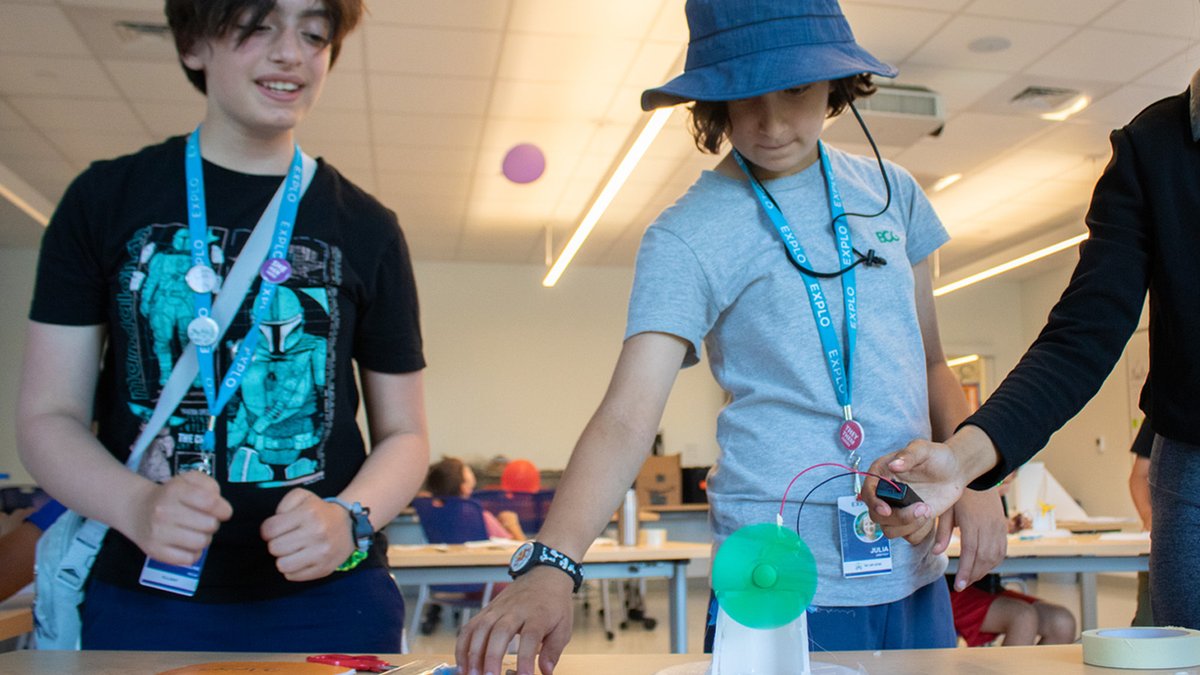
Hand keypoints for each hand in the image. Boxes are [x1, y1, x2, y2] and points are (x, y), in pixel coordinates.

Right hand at [130, 471, 231, 564]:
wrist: (137, 509)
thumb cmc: (169, 495)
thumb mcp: (188, 479)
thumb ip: (209, 485)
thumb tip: (220, 505)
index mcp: (175, 491)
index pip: (210, 502)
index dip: (223, 509)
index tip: (223, 511)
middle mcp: (164, 512)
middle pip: (210, 524)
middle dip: (212, 522)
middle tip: (203, 520)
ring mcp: (158, 533)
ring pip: (201, 543)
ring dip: (204, 538)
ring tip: (195, 531)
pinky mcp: (155, 551)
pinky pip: (189, 559)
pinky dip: (193, 553)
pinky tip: (187, 544)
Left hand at [260, 489, 354, 580]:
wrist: (350, 526)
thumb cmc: (319, 512)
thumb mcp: (303, 496)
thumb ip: (283, 505)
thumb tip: (271, 528)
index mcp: (309, 514)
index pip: (269, 529)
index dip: (267, 530)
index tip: (276, 529)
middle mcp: (316, 533)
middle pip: (274, 548)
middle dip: (276, 543)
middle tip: (286, 539)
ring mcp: (322, 553)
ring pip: (282, 565)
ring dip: (283, 558)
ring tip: (292, 551)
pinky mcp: (324, 569)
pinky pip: (292, 576)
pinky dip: (293, 569)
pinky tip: (301, 559)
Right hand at [457, 566, 573, 674]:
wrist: (544, 576)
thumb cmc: (554, 605)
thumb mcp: (563, 627)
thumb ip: (553, 650)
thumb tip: (546, 672)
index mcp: (538, 615)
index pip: (530, 636)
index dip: (525, 658)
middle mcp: (515, 610)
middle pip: (500, 631)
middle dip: (492, 656)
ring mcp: (497, 609)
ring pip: (480, 628)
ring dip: (473, 653)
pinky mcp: (486, 611)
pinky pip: (469, 627)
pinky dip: (462, 646)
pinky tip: (462, 665)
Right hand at [859, 439, 963, 544]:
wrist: (954, 471)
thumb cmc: (936, 456)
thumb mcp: (923, 449)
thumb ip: (908, 455)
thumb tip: (894, 465)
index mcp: (881, 474)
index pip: (867, 493)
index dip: (873, 503)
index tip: (886, 510)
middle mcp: (885, 494)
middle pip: (876, 516)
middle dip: (899, 517)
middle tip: (922, 507)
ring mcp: (897, 509)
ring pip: (890, 530)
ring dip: (909, 525)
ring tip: (927, 510)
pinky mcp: (910, 521)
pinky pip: (908, 537)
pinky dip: (919, 531)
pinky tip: (930, 515)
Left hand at [939, 488, 1006, 591]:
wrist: (980, 478)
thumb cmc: (959, 493)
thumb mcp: (946, 509)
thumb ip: (942, 531)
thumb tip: (936, 552)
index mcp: (972, 521)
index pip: (970, 551)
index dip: (965, 570)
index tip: (959, 585)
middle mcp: (988, 526)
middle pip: (984, 557)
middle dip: (973, 575)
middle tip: (962, 586)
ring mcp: (999, 527)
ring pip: (995, 556)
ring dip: (984, 571)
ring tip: (970, 578)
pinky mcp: (1003, 527)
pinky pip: (1002, 549)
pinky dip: (994, 562)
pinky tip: (983, 567)